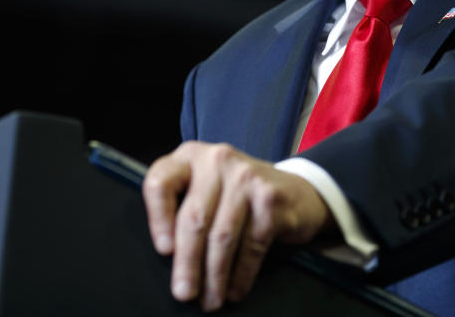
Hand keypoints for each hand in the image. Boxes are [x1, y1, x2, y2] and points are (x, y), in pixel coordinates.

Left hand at [142, 141, 332, 310]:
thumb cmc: (239, 196)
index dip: (158, 219)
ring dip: (215, 276)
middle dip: (188, 263)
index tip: (163, 250)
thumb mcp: (206, 188)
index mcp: (190, 156)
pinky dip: (242, 274)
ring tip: (211, 298)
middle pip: (194, 218)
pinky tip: (235, 289)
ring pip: (222, 236)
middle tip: (184, 292)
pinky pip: (251, 245)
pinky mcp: (270, 198)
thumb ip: (184, 207)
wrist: (296, 191)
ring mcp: (246, 177)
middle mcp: (217, 160)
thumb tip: (170, 258)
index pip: (160, 182)